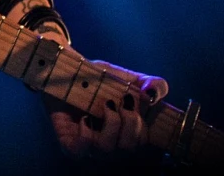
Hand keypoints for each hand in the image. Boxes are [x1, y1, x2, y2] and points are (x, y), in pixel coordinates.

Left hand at [46, 60, 168, 158]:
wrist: (72, 71)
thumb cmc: (101, 78)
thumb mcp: (130, 77)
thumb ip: (152, 84)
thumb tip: (154, 95)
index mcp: (129, 130)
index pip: (144, 142)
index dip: (145, 130)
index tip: (141, 107)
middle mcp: (111, 141)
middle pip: (129, 148)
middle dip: (130, 122)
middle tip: (122, 100)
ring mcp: (90, 145)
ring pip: (107, 150)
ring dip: (110, 125)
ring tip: (104, 104)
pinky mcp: (69, 143)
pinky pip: (80, 151)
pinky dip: (85, 135)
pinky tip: (85, 118)